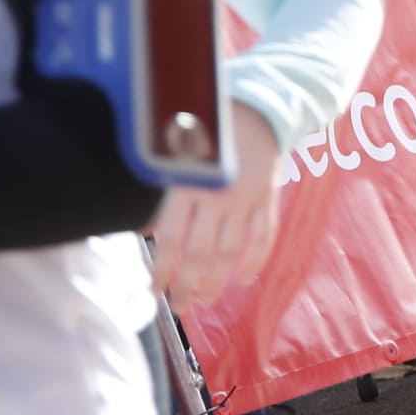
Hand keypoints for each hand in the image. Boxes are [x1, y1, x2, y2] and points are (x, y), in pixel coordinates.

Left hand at [149, 104, 282, 307]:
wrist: (257, 108)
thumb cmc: (206, 130)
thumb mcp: (176, 154)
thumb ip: (163, 191)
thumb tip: (146, 231)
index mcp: (190, 185)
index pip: (173, 239)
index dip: (163, 269)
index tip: (155, 290)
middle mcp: (219, 196)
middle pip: (202, 253)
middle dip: (189, 285)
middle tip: (179, 307)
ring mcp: (247, 199)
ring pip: (232, 251)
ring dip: (218, 281)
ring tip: (205, 301)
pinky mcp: (269, 198)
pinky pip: (263, 236)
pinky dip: (255, 261)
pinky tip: (244, 279)